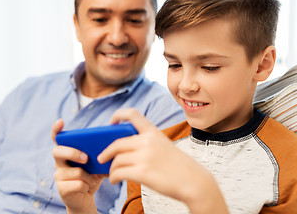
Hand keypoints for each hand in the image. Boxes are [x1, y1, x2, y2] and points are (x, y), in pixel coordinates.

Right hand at [52, 120, 103, 213]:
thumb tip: (116, 147)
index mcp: (67, 151)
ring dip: (88, 176)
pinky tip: (86, 188)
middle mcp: (59, 161)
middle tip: (86, 158)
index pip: (58, 138)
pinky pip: (77, 184)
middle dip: (72, 153)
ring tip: (91, 179)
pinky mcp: (61, 188)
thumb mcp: (97, 164)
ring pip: (74, 171)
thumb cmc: (91, 176)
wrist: (85, 197)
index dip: (56, 129)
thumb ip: (102, 155)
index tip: (60, 122)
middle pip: (58, 151)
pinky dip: (87, 186)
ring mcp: (58, 175)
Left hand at [98, 108, 228, 213]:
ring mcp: (145, 156)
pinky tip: (114, 180)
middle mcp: (148, 141)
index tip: (111, 122)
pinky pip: (119, 172)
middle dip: (106, 152)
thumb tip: (125, 150)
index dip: (119, 115)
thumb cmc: (180, 167)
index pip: (133, 114)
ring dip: (111, 168)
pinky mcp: (143, 172)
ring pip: (116, 160)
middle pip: (117, 143)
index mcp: (154, 132)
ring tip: (112, 174)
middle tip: (101, 158)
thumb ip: (148, 144)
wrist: (195, 182)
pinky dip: (113, 177)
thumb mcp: (165, 146)